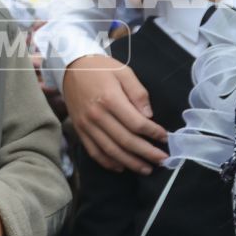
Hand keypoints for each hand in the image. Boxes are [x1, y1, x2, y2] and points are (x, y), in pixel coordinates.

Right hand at [62, 54, 165, 173]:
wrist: (71, 67)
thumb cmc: (101, 68)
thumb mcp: (123, 71)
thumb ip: (138, 93)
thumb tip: (149, 116)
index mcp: (110, 99)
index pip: (136, 123)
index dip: (153, 133)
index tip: (165, 137)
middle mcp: (97, 115)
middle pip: (125, 141)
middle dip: (146, 153)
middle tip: (162, 160)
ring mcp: (86, 125)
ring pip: (111, 151)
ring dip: (131, 163)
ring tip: (146, 168)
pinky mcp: (80, 130)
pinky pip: (94, 152)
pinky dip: (109, 163)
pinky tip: (122, 167)